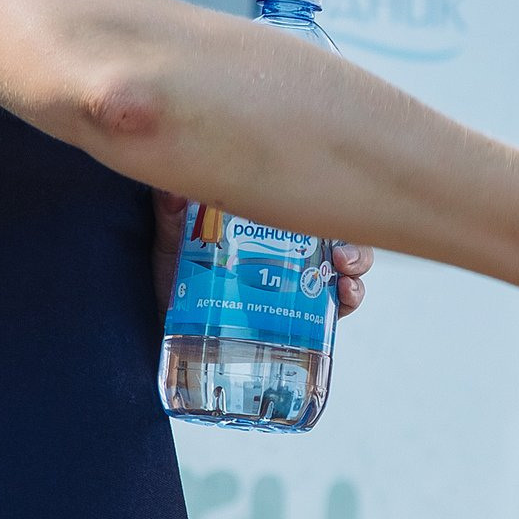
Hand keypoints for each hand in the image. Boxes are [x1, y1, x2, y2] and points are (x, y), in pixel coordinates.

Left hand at [150, 191, 372, 313]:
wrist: (164, 327)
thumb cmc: (173, 277)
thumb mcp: (172, 240)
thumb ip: (172, 213)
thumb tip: (173, 191)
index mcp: (266, 228)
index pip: (309, 209)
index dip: (333, 207)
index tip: (332, 213)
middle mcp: (287, 254)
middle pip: (337, 242)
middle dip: (355, 248)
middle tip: (343, 259)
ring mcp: (294, 287)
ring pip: (342, 274)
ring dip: (355, 276)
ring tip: (346, 286)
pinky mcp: (293, 320)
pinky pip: (331, 311)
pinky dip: (346, 304)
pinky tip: (343, 302)